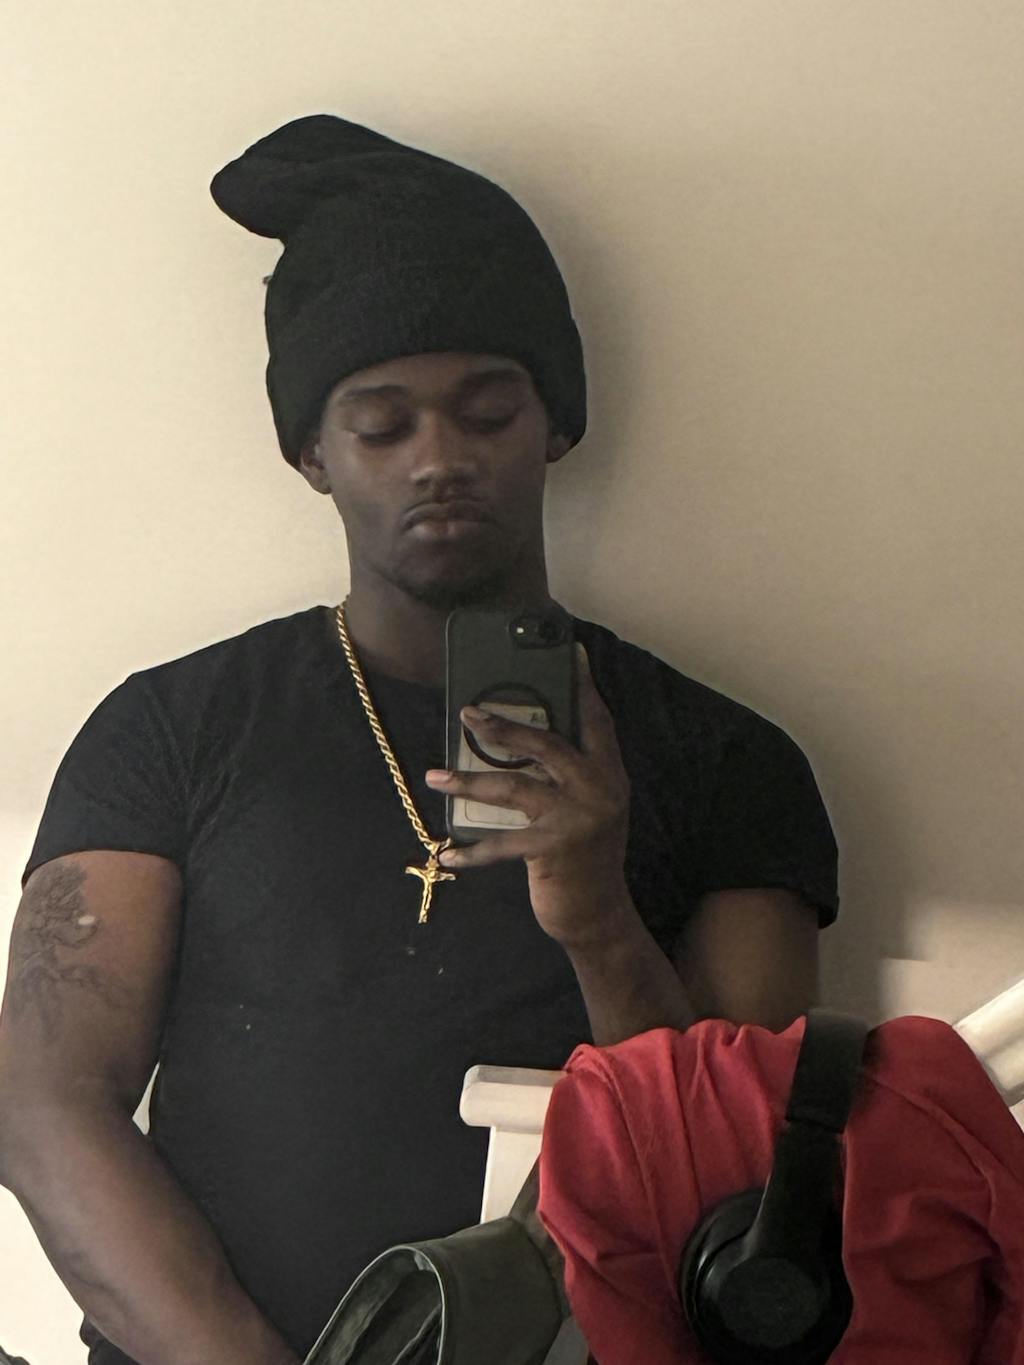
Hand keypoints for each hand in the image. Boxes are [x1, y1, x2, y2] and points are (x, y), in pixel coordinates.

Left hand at [424, 644, 631, 944]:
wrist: (599, 915)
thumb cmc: (583, 858)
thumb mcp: (588, 810)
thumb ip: (569, 776)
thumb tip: (522, 740)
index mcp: (610, 775)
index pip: (597, 721)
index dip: (582, 688)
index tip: (569, 654)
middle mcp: (600, 790)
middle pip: (547, 744)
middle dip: (504, 726)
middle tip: (467, 714)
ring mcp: (577, 820)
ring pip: (515, 787)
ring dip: (469, 782)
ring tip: (435, 776)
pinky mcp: (554, 850)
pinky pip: (502, 843)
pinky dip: (472, 852)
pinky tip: (447, 854)